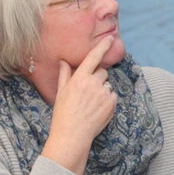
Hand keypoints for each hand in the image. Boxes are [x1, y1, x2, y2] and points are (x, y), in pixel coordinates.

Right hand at [41, 36, 117, 174]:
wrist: (72, 135)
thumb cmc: (63, 114)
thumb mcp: (61, 92)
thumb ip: (65, 74)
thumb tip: (64, 61)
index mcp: (79, 78)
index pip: (93, 57)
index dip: (103, 46)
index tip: (111, 38)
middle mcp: (93, 83)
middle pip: (102, 72)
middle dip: (98, 77)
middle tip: (88, 91)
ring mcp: (104, 93)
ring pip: (107, 84)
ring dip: (102, 90)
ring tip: (90, 104)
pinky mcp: (112, 103)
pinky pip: (112, 95)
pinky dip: (107, 100)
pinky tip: (97, 109)